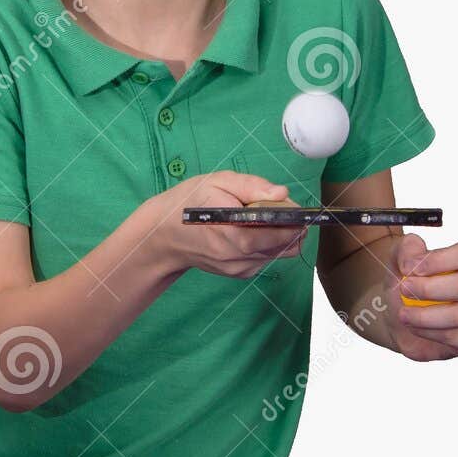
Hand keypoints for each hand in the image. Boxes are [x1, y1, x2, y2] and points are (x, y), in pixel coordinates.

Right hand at [144, 172, 306, 279]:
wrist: (163, 235)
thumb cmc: (189, 203)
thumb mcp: (217, 181)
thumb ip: (252, 186)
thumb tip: (282, 194)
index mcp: (233, 233)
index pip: (278, 233)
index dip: (293, 220)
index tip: (294, 207)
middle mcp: (237, 257)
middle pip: (284, 246)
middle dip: (291, 227)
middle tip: (280, 209)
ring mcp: (238, 269)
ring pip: (279, 254)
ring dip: (281, 236)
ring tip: (261, 218)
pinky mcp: (239, 274)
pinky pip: (267, 259)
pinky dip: (268, 244)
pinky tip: (252, 231)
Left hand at [387, 234, 457, 361]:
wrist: (406, 315)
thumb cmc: (410, 282)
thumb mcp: (401, 260)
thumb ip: (406, 250)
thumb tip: (411, 259)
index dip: (437, 261)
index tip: (409, 269)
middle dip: (429, 289)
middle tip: (403, 290)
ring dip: (425, 316)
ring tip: (403, 314)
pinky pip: (457, 338)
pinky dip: (430, 333)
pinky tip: (414, 328)